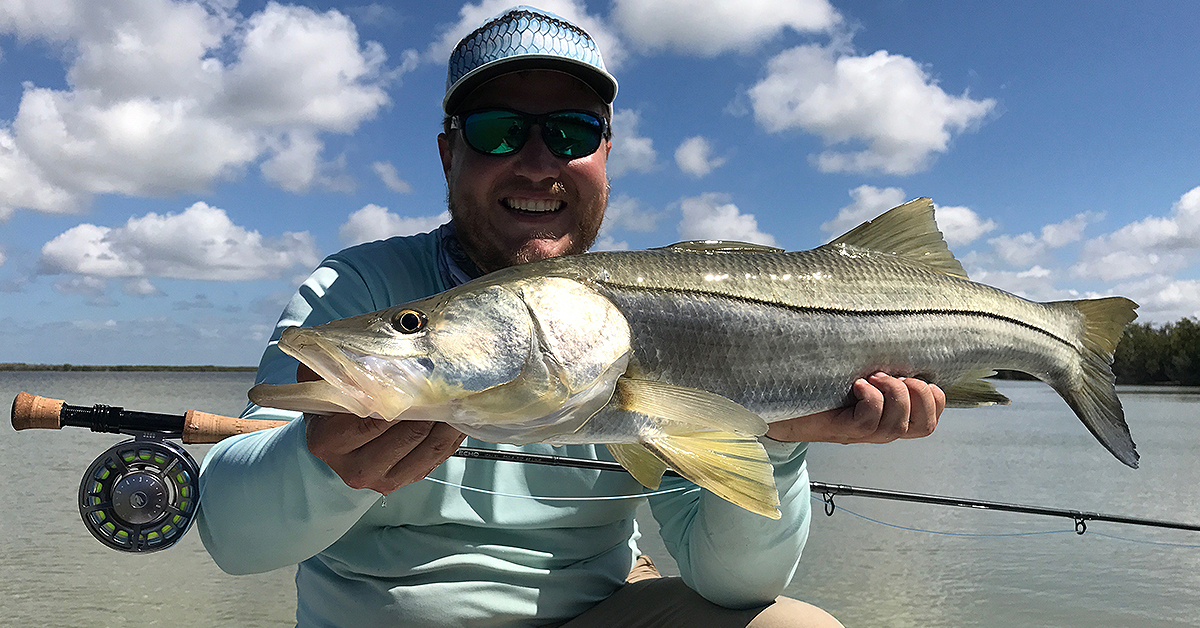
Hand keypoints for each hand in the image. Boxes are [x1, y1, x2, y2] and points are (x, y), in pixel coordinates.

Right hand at [298, 364, 465, 493]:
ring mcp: (381, 478)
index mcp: (329, 441)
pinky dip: (451, 435)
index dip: (402, 397)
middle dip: (431, 406)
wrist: (330, 438)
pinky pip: (437, 456)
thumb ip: (338, 366)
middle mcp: (354, 467)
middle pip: (407, 434)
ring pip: (428, 447)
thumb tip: (368, 348)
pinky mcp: (405, 479)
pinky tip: (456, 416)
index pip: (373, 419)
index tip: (421, 376)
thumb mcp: (321, 380)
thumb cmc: (330, 404)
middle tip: (448, 382)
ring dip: (447, 420)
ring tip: (458, 396)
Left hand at [765, 373, 944, 443]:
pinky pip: (868, 421)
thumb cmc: (818, 387)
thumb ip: (880, 364)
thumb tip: (901, 332)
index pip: (929, 421)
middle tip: (894, 375)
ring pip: (897, 425)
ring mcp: (859, 433)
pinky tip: (857, 385)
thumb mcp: (857, 372)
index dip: (933, 399)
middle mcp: (878, 429)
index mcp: (888, 417)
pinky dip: (870, 399)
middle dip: (919, 396)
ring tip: (871, 376)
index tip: (912, 374)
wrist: (778, 405)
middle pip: (923, 426)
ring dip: (893, 394)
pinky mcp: (838, 429)